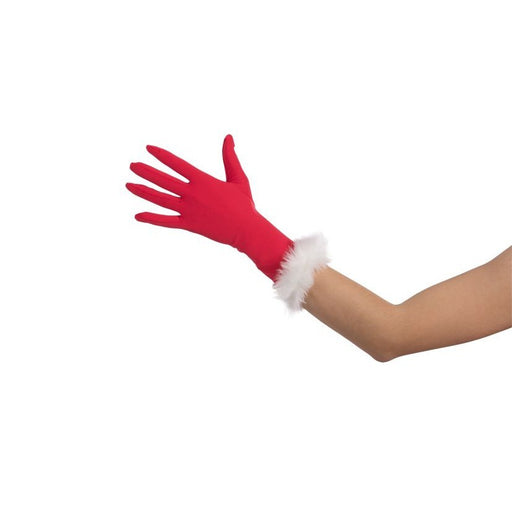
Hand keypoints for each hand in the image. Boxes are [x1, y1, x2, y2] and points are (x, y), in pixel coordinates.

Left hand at [126, 134, 293, 280]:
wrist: (246, 230)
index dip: (161, 155)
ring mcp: (189, 210)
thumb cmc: (244, 204)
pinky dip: (151, 218)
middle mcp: (192, 193)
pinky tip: (137, 215)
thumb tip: (229, 137)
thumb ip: (230, 157)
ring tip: (128, 185)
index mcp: (203, 180)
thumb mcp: (238, 178)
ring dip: (143, 191)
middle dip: (146, 172)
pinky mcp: (189, 225)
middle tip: (132, 165)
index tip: (148, 148)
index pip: (177, 163)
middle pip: (163, 180)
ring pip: (160, 199)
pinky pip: (166, 221)